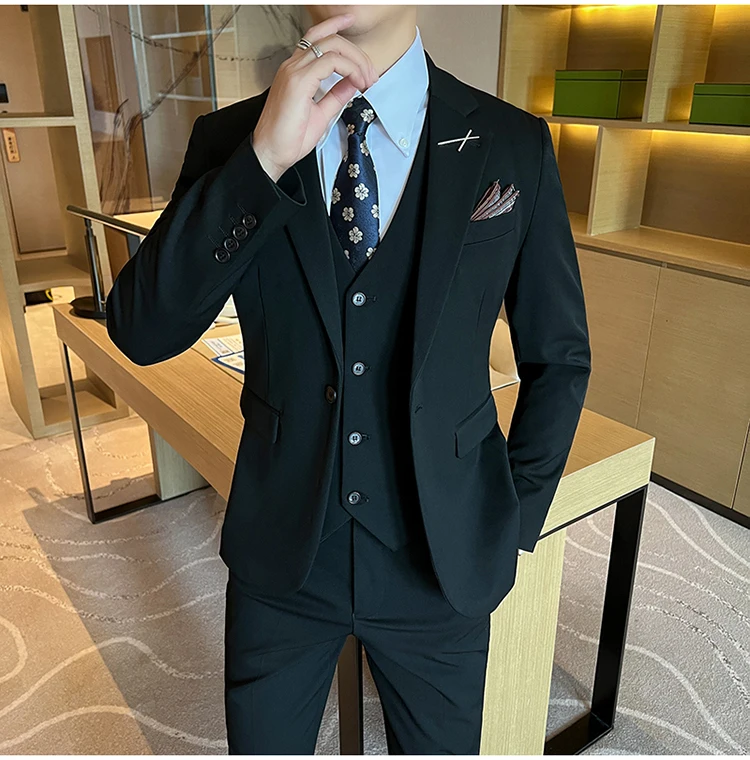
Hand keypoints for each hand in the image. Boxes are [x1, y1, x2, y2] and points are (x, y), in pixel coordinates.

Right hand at [253, 13, 378, 181]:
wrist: (271, 153)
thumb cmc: (288, 138)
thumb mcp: (321, 113)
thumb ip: (336, 95)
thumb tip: (351, 83)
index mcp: (295, 71)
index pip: (317, 38)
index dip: (336, 28)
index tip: (354, 30)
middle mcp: (292, 66)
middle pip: (328, 39)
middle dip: (356, 52)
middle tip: (371, 72)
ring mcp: (294, 71)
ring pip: (331, 45)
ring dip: (356, 59)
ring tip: (367, 78)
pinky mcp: (298, 81)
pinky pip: (330, 61)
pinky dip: (349, 69)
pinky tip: (357, 81)